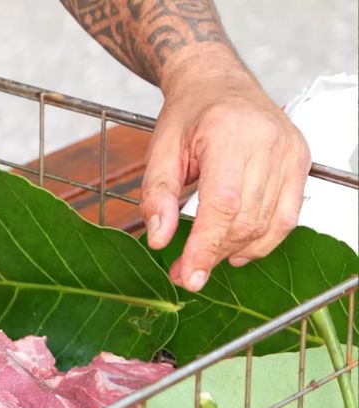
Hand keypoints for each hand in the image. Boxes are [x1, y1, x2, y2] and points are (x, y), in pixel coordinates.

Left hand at [140, 51, 311, 291]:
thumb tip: (158, 240)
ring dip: (235, 251)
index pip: (223, 203)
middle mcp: (268, 141)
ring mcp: (290, 151)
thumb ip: (156, 195)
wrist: (218, 81)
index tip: (188, 275)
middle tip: (186, 274)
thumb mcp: (160, 149)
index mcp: (230, 132)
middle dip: (214, 254)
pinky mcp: (300, 162)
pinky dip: (261, 241)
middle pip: (247, 218)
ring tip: (204, 261)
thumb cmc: (188, 114)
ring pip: (269, 223)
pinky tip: (235, 250)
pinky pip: (287, 217)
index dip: (205, 245)